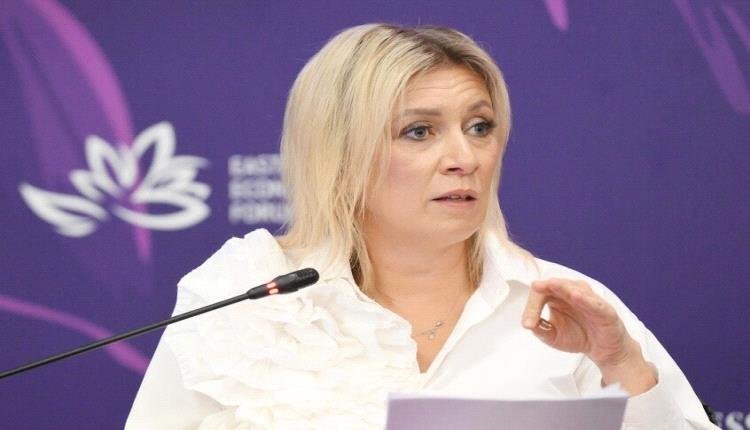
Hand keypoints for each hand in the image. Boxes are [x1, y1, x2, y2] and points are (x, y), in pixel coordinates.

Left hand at [521, 278, 655, 394]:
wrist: (601, 350)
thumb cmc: (577, 337)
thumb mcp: (553, 336)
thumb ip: (541, 330)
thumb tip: (528, 324)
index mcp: (556, 297)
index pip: (540, 294)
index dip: (531, 307)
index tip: (528, 324)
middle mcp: (571, 293)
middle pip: (554, 285)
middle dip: (543, 288)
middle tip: (536, 289)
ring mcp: (587, 299)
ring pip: (574, 287)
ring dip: (562, 286)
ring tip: (552, 284)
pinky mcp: (603, 309)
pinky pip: (593, 301)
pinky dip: (585, 298)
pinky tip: (575, 296)